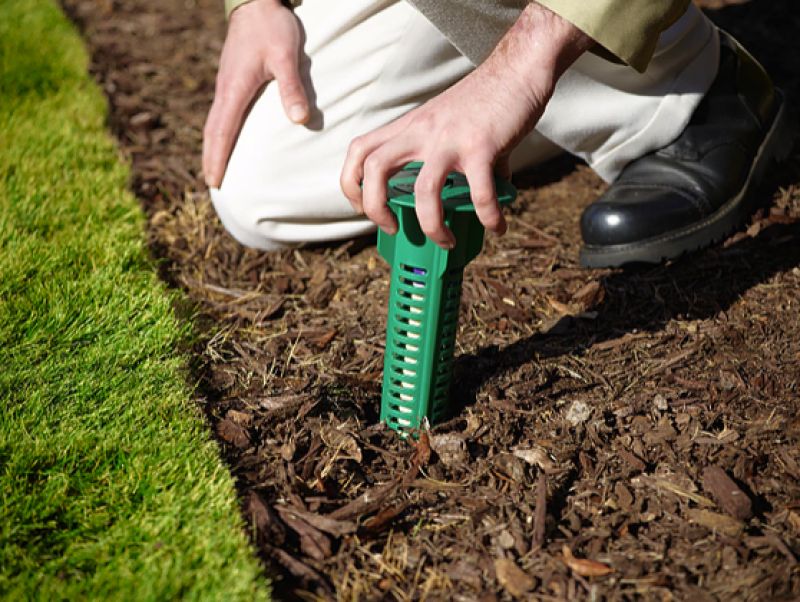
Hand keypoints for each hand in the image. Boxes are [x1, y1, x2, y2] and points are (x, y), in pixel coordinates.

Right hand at [203, 0, 308, 187]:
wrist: (257, 0)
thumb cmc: (272, 27)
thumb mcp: (286, 56)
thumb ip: (292, 88)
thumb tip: (299, 120)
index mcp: (234, 90)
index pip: (222, 132)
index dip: (218, 158)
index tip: (214, 181)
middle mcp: (225, 90)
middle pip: (212, 132)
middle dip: (211, 158)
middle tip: (211, 183)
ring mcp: (226, 84)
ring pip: (214, 122)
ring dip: (213, 146)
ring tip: (215, 167)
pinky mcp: (231, 78)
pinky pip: (221, 112)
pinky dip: (219, 131)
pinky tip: (227, 137)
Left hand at [340, 2, 591, 248]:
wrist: (517, 70)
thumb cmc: (485, 99)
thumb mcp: (451, 125)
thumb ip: (453, 160)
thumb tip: (477, 196)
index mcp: (410, 126)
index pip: (360, 150)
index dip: (351, 183)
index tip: (363, 207)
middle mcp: (422, 132)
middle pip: (375, 168)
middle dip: (375, 208)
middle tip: (393, 228)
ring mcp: (450, 139)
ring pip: (423, 190)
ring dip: (431, 225)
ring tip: (446, 241)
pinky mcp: (482, 146)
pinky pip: (480, 193)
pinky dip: (488, 217)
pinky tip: (498, 226)